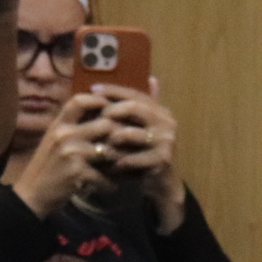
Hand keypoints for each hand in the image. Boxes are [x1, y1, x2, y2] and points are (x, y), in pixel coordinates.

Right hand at [9, 93, 113, 215]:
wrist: (32, 194)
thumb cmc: (48, 165)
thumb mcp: (56, 139)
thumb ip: (75, 126)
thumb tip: (105, 112)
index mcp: (58, 124)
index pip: (80, 101)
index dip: (100, 101)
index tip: (115, 110)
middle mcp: (64, 134)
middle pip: (106, 125)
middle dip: (121, 137)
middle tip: (130, 147)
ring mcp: (70, 153)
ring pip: (111, 151)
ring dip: (120, 162)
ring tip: (124, 169)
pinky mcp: (77, 172)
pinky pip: (106, 176)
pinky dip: (110, 184)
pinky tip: (110, 186)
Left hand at [92, 82, 183, 231]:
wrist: (162, 184)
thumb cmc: (146, 153)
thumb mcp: (144, 127)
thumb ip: (144, 105)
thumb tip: (152, 78)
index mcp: (161, 112)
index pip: (136, 94)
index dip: (114, 90)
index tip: (93, 90)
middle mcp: (168, 123)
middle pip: (135, 108)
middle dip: (111, 111)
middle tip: (95, 117)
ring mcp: (166, 142)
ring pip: (128, 134)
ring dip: (109, 140)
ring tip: (99, 146)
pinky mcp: (161, 161)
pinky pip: (129, 158)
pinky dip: (116, 162)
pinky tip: (108, 165)